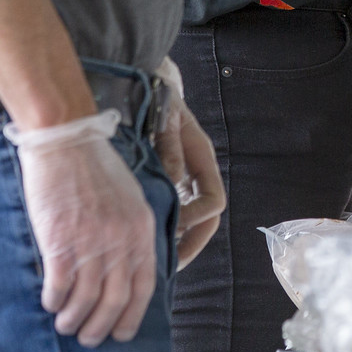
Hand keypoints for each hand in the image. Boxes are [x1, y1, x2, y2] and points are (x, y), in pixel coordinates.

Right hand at [6, 111, 159, 346]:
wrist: (66, 142)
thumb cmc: (95, 169)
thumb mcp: (129, 199)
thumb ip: (131, 232)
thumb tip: (125, 267)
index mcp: (141, 230)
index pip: (144, 286)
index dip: (132, 316)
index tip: (122, 334)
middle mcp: (121, 241)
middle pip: (115, 301)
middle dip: (101, 328)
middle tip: (88, 338)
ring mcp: (91, 242)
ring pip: (86, 300)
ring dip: (74, 320)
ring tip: (65, 326)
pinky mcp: (60, 241)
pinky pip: (59, 286)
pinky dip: (54, 301)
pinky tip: (49, 304)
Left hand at [150, 61, 225, 270]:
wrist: (148, 83)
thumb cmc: (156, 97)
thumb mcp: (164, 118)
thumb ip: (169, 147)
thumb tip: (175, 180)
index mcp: (203, 159)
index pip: (213, 202)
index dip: (196, 221)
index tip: (172, 229)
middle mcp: (198, 173)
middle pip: (207, 219)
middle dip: (190, 246)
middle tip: (165, 268)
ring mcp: (184, 178)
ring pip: (190, 220)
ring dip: (176, 242)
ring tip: (150, 262)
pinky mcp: (166, 180)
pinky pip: (172, 212)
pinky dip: (160, 228)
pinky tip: (138, 239)